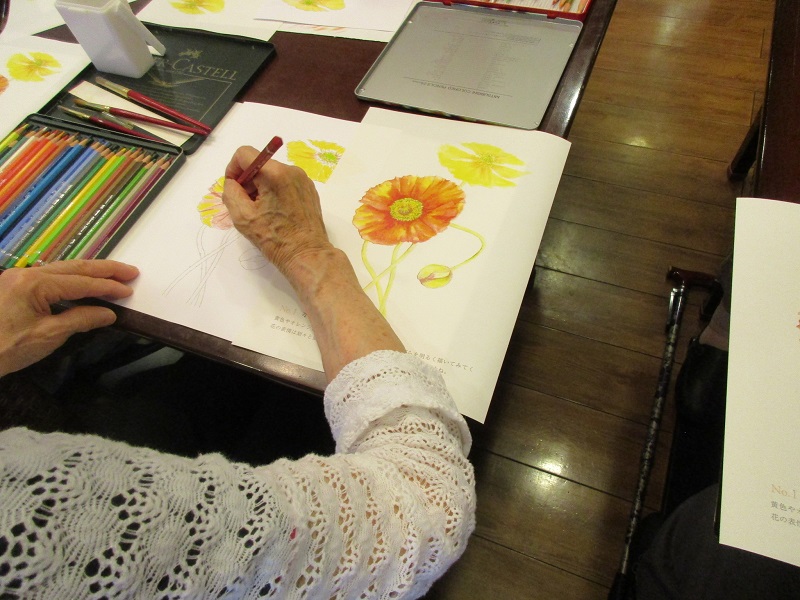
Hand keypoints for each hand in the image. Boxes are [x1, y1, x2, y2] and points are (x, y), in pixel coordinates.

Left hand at [0, 260, 138, 376]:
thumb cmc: (7, 348)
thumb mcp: (49, 336)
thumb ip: (81, 320)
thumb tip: (109, 314)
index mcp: (35, 284)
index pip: (80, 283)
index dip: (107, 287)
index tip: (129, 290)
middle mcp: (26, 273)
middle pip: (73, 267)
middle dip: (104, 270)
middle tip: (130, 271)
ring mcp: (18, 277)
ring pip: (61, 269)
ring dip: (89, 272)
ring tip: (113, 274)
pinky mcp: (13, 285)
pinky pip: (49, 276)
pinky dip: (72, 279)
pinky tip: (83, 283)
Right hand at [223, 147, 332, 279]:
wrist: (306, 254)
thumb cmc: (274, 238)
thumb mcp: (242, 216)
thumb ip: (230, 192)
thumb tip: (232, 182)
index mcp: (274, 173)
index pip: (245, 154)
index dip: (233, 169)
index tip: (233, 188)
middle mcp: (291, 171)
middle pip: (260, 164)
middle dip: (248, 181)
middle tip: (246, 205)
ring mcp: (303, 180)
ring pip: (272, 174)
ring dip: (261, 188)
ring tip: (261, 212)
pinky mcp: (309, 190)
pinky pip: (285, 182)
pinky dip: (275, 192)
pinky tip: (275, 212)